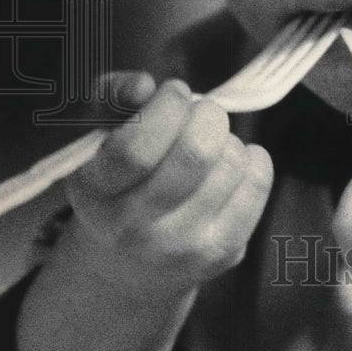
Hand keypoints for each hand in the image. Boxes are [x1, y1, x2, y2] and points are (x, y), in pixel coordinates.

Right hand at [63, 72, 272, 300]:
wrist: (126, 264)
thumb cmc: (117, 181)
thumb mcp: (98, 137)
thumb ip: (112, 97)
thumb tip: (143, 86)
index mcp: (94, 193)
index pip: (136, 148)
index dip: (166, 106)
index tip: (175, 92)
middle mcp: (133, 229)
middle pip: (196, 151)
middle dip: (206, 115)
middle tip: (199, 114)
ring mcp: (181, 247)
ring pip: (231, 162)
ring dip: (227, 139)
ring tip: (208, 147)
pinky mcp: (222, 252)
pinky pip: (257, 181)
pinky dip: (253, 158)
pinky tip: (230, 164)